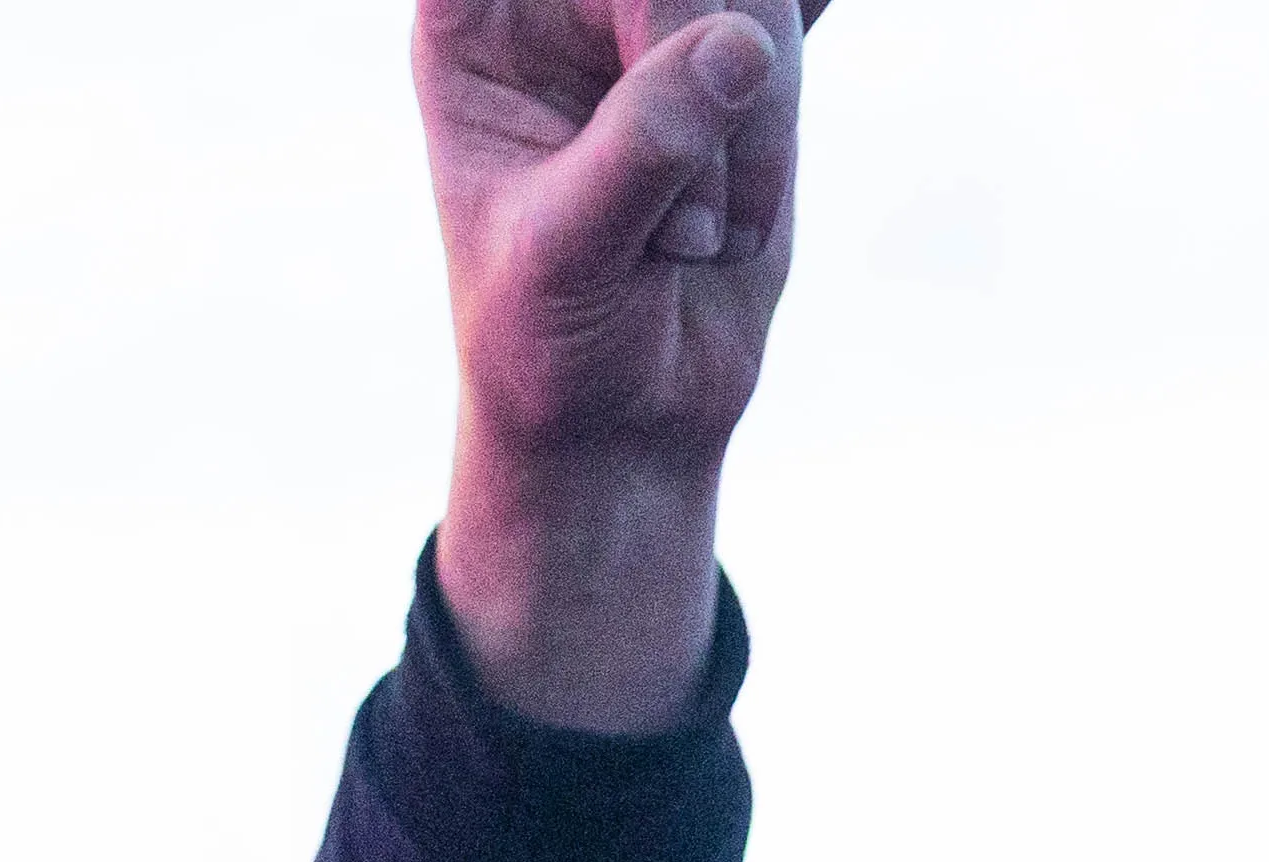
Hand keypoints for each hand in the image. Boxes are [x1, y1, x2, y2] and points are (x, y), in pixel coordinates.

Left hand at [419, 0, 810, 730]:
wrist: (623, 414)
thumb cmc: (550, 342)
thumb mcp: (567, 253)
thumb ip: (642, 145)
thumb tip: (739, 45)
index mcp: (473, 26)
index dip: (618, 9)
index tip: (638, 68)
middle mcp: (559, 6)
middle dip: (691, 57)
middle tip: (686, 227)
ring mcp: (655, 23)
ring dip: (754, 130)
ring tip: (702, 243)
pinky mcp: (740, 57)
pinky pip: (795, 18)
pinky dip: (787, 105)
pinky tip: (752, 189)